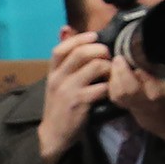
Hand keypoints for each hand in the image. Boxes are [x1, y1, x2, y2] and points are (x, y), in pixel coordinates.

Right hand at [34, 29, 114, 163]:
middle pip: (82, 53)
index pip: (61, 49)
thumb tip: (65, 28)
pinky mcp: (80, 102)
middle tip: (109, 56)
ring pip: (96, 67)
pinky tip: (112, 89)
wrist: (53, 135)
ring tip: (112, 73)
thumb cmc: (60, 105)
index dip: (79, 38)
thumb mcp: (58, 81)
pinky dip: (111, 85)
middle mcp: (58, 79)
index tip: (95, 36)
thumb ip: (65, 59)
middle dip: (101, 50)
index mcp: (53, 72)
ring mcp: (68, 90)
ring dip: (110, 67)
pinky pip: (102, 87)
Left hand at [107, 51, 164, 145]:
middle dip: (122, 73)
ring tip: (116, 64)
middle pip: (131, 91)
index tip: (141, 67)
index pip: (158, 92)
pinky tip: (114, 74)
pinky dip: (111, 85)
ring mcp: (139, 106)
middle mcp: (152, 102)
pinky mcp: (130, 108)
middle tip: (120, 57)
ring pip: (120, 95)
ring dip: (114, 79)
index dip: (146, 80)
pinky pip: (116, 99)